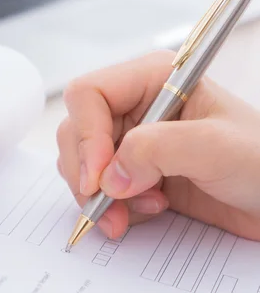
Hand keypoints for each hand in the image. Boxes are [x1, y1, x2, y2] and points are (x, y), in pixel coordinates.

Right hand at [57, 50, 259, 240]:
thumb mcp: (216, 147)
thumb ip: (159, 150)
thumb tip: (109, 177)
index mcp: (152, 81)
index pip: (88, 96)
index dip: (86, 136)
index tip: (99, 179)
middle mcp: (135, 108)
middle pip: (76, 134)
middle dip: (88, 175)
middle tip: (109, 207)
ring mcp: (132, 143)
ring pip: (82, 166)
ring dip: (100, 197)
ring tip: (138, 210)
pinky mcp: (134, 174)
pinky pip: (98, 190)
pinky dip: (112, 208)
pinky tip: (146, 211)